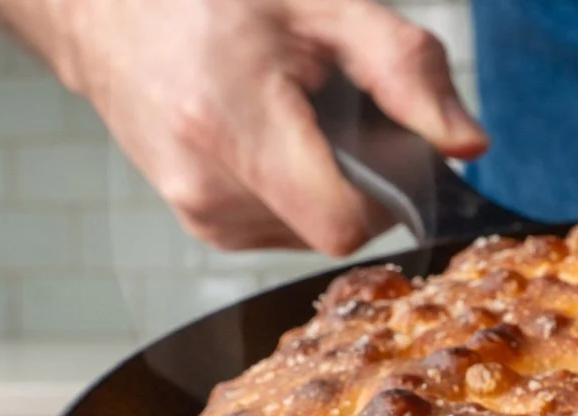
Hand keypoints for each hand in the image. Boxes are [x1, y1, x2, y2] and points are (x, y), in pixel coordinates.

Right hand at [0, 0, 487, 254]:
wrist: (107, 7)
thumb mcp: (327, 6)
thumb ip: (407, 71)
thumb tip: (470, 146)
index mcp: (232, 126)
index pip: (346, 223)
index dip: (390, 190)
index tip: (386, 136)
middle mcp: (208, 187)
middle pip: (340, 227)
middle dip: (364, 176)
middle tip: (337, 105)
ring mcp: (202, 215)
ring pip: (318, 230)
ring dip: (333, 181)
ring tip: (297, 112)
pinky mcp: (205, 225)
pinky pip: (289, 225)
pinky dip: (302, 186)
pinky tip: (276, 134)